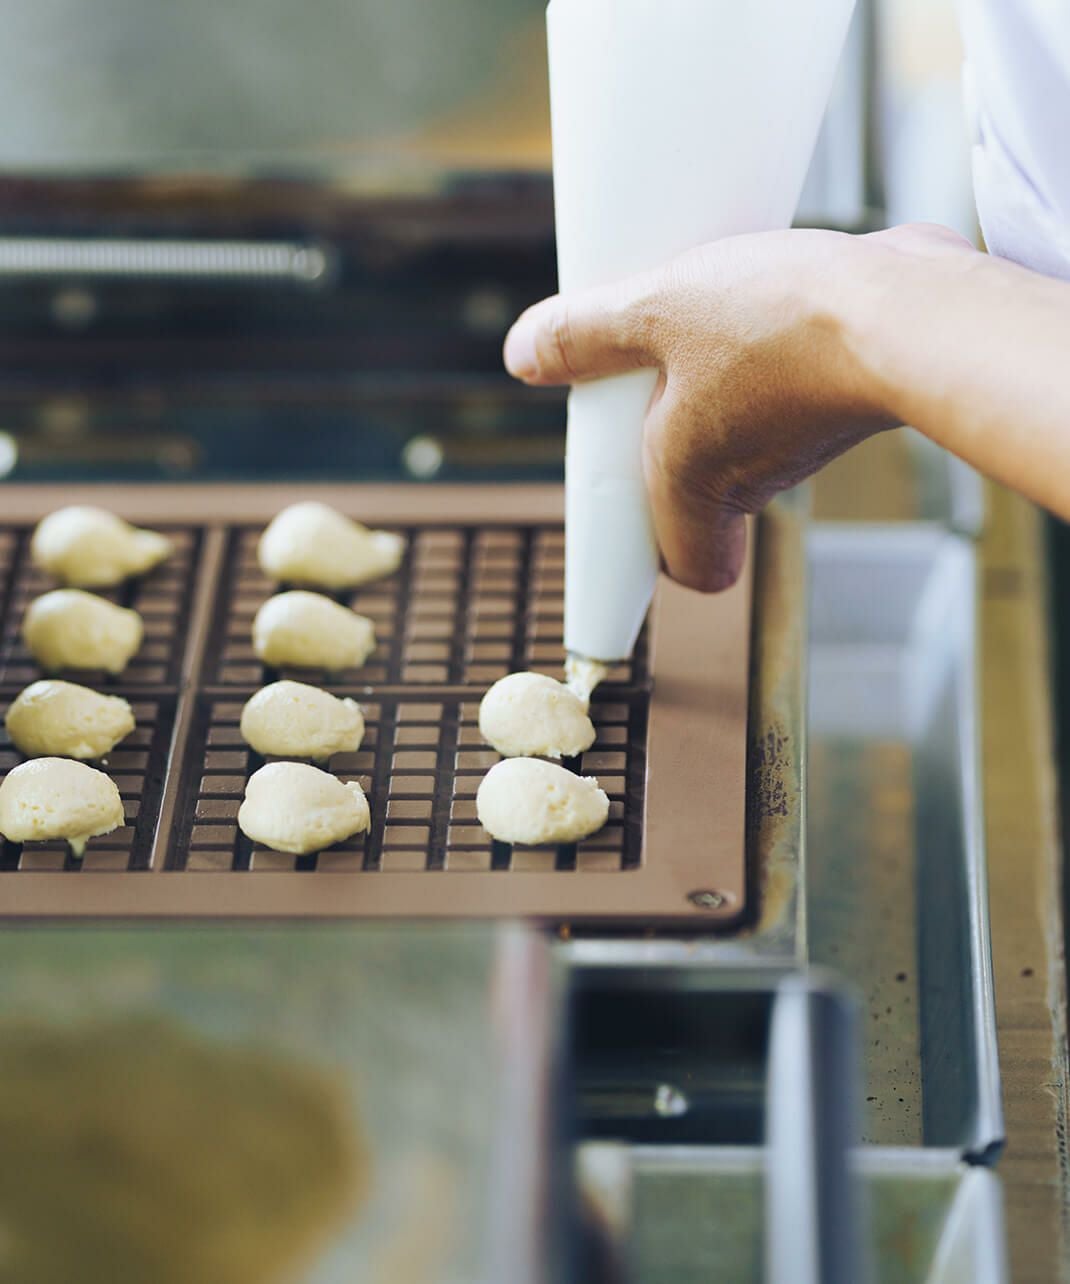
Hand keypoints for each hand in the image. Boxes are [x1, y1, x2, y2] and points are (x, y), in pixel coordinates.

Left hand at [503, 223, 976, 589]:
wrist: (909, 308)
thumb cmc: (781, 327)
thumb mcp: (655, 311)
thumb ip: (587, 334)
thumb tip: (523, 353)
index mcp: (692, 482)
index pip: (677, 562)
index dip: (649, 545)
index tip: (626, 497)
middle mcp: (751, 476)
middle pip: (699, 483)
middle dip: (665, 429)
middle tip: (639, 366)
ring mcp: (800, 440)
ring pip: (741, 426)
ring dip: (714, 378)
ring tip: (699, 311)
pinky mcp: (839, 394)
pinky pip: (783, 383)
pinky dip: (764, 351)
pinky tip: (759, 296)